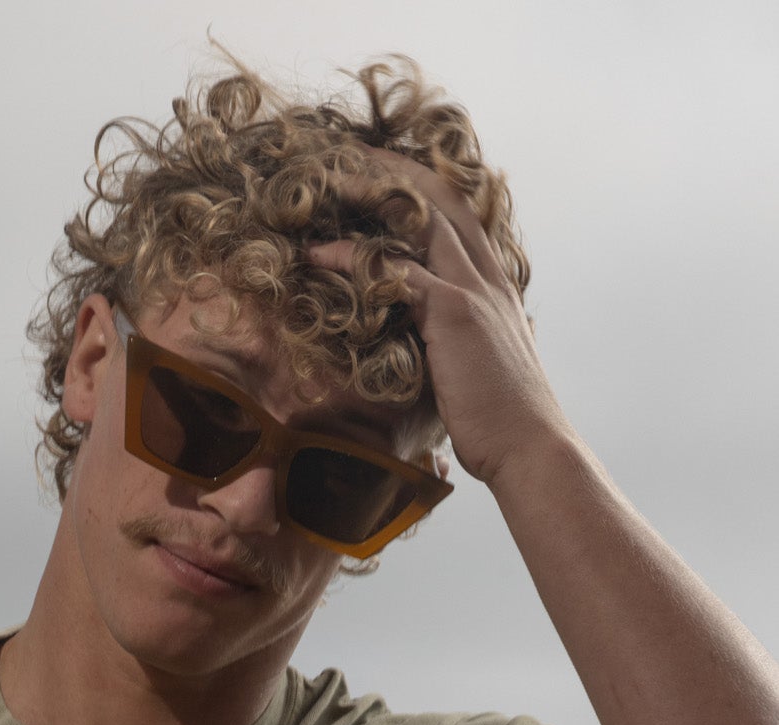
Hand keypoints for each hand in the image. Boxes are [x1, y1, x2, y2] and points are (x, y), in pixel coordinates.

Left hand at [305, 154, 576, 491]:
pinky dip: (355, 259)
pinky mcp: (454, 313)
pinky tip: (319, 255)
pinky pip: (398, 271)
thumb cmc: (500, 423)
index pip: (459, 217)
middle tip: (348, 155)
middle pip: (440, 198)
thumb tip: (450, 356)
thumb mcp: (481, 372)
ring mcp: (473, 290)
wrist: (528, 447)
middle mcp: (487, 276)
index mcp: (494, 286)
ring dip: (372, 193)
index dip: (421, 190)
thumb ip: (464, 348)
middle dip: (394, 169)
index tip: (384, 179)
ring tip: (326, 182)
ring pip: (421, 218)